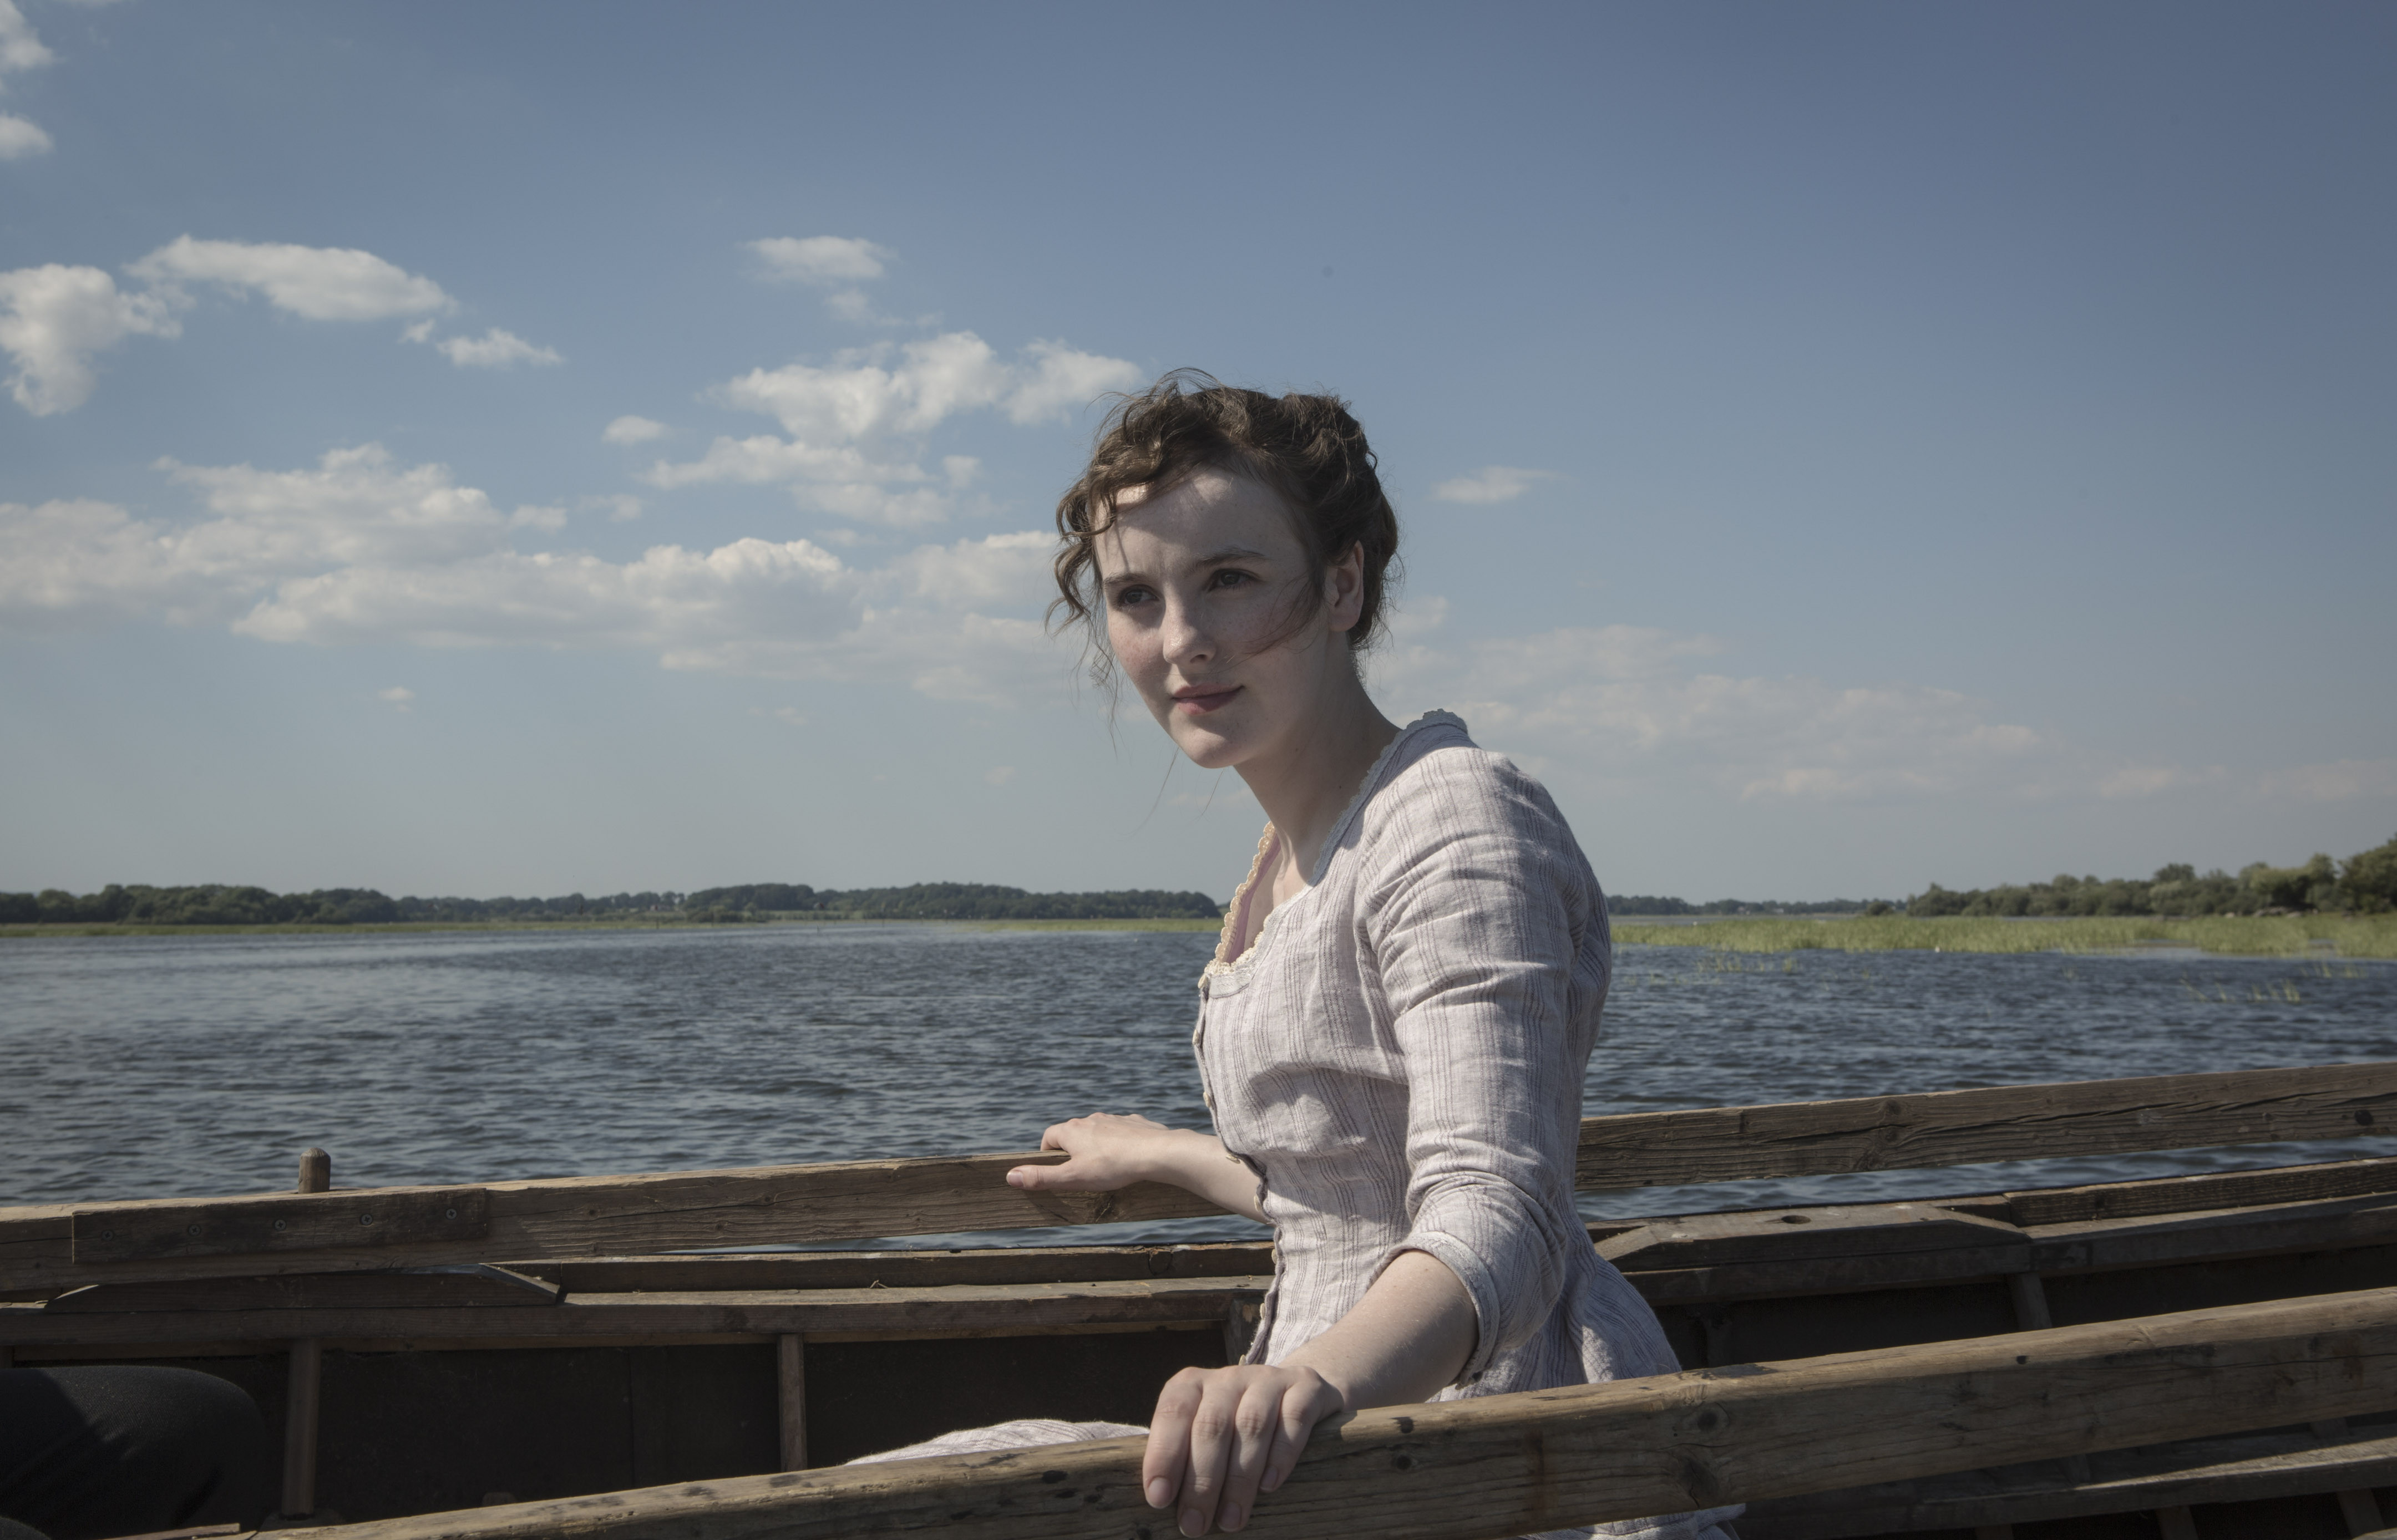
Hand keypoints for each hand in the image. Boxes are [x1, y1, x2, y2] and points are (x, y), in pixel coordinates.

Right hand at [1005, 1112, 1179, 1192]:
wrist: (1156, 1153)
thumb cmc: (1112, 1166)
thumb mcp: (1073, 1177)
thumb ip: (1042, 1177)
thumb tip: (1010, 1176)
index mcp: (1072, 1130)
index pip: (1049, 1136)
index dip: (1047, 1153)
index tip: (1053, 1170)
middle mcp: (1091, 1119)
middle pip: (1073, 1133)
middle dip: (1072, 1151)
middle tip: (1079, 1173)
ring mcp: (1115, 1119)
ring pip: (1098, 1131)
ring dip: (1096, 1145)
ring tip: (1104, 1167)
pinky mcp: (1135, 1123)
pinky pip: (1122, 1131)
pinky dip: (1121, 1142)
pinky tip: (1129, 1157)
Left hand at [1143, 1362, 1344, 1534]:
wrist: (1297, 1392)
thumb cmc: (1235, 1426)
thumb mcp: (1203, 1432)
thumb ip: (1184, 1458)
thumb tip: (1163, 1503)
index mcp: (1193, 1384)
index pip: (1173, 1412)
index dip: (1164, 1454)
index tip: (1159, 1498)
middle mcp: (1228, 1377)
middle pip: (1212, 1425)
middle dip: (1201, 1481)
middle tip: (1195, 1525)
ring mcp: (1268, 1380)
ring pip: (1252, 1426)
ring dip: (1239, 1479)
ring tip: (1231, 1521)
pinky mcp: (1306, 1389)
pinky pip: (1293, 1420)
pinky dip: (1280, 1456)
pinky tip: (1269, 1486)